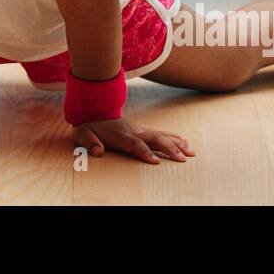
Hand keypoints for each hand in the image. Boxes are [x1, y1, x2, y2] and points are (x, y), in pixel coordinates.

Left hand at [72, 119, 193, 163]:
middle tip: (183, 159)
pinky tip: (185, 142)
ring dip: (176, 143)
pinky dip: (174, 137)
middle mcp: (133, 131)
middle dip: (169, 149)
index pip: (135, 145)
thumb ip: (89, 143)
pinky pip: (160, 133)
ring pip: (161, 135)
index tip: (156, 162)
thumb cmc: (87, 128)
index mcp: (120, 135)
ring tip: (191, 152)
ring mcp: (139, 130)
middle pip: (154, 139)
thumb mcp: (81, 135)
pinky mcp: (142, 130)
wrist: (91, 111)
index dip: (145, 153)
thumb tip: (99, 151)